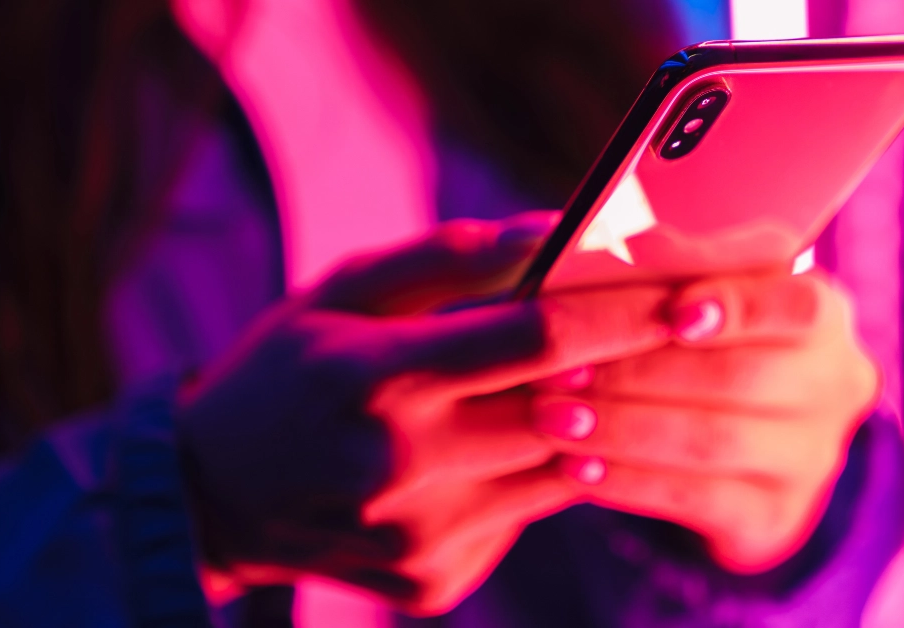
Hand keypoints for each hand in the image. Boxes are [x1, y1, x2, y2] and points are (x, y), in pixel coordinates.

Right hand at [175, 213, 671, 612]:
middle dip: (627, 368)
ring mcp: (421, 534)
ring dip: (586, 420)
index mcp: (376, 375)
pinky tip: (497, 449)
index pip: (535, 337)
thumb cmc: (285, 371)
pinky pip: (526, 518)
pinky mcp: (435, 581)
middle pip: (564, 409)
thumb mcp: (339, 291)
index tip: (688, 296)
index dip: (624, 314)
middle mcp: (401, 464)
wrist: (215, 497)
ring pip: (559, 469)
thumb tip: (549, 232)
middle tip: (676, 331)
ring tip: (578, 381)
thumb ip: (444, 260)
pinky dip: (533, 475)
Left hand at [531, 270, 879, 572]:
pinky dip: (630, 481)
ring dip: (621, 427)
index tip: (672, 310)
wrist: (724, 448)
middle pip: (739, 376)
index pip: (796, 307)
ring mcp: (811, 455)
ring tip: (551, 418)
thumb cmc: (696, 343)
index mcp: (822, 312)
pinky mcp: (774, 514)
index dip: (736, 307)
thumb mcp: (693, 292)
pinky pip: (697, 500)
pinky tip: (577, 468)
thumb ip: (666, 269)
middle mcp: (833, 383)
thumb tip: (614, 243)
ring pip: (711, 440)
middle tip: (558, 368)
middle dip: (636, 371)